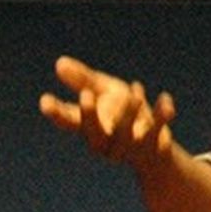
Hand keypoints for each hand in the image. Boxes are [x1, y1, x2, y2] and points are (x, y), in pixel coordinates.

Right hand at [40, 56, 178, 171]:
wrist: (155, 148)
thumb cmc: (123, 115)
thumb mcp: (104, 92)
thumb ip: (84, 80)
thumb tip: (59, 63)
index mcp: (90, 128)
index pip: (69, 123)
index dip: (56, 113)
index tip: (44, 100)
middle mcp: (106, 141)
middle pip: (94, 134)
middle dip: (89, 115)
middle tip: (85, 94)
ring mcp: (129, 147)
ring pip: (125, 134)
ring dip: (129, 113)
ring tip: (135, 89)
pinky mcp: (153, 146)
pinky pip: (156, 131)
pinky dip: (161, 115)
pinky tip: (165, 99)